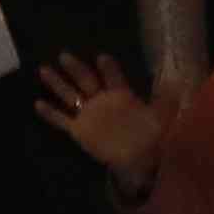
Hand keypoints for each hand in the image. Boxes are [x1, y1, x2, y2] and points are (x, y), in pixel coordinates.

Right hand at [37, 58, 162, 185]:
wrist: (140, 159)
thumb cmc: (152, 135)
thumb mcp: (162, 115)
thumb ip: (165, 98)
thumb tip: (176, 80)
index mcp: (121, 95)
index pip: (113, 77)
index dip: (108, 69)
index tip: (102, 57)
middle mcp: (102, 101)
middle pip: (86, 80)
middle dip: (76, 68)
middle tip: (64, 55)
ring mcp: (89, 114)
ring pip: (70, 95)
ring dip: (57, 83)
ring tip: (43, 69)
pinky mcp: (79, 130)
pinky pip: (61, 120)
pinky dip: (50, 113)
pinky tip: (37, 103)